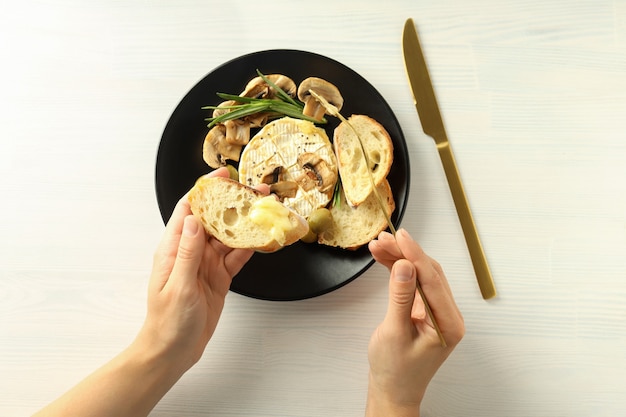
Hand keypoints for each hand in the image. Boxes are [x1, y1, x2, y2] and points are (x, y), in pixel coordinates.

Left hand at [135, 168, 255, 373]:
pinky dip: (250, 248)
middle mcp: (191, 251)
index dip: (206, 190)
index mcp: (174, 248)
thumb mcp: (178, 286)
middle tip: (258, 193)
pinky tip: (264, 239)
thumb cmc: (167, 321)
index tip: (224, 175)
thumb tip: (193, 219)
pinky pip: (236, 257)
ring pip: (229, 236)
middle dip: (234, 204)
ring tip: (267, 211)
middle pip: (214, 219)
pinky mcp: (219, 277)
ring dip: (246, 224)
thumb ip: (187, 253)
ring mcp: (206, 264)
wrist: (173, 351)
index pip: (189, 209)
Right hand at [365, 229, 464, 415]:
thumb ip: (401, 297)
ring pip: (420, 275)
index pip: (433, 279)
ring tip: (378, 246)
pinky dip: (399, 271)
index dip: (415, 255)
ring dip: (400, 259)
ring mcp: (437, 313)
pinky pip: (414, 284)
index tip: (401, 236)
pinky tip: (384, 259)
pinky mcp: (424, 312)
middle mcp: (448, 315)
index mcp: (449, 323)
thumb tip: (405, 266)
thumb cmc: (395, 371)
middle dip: (406, 253)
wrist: (392, 392)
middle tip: (383, 239)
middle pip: (428, 273)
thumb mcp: (394, 333)